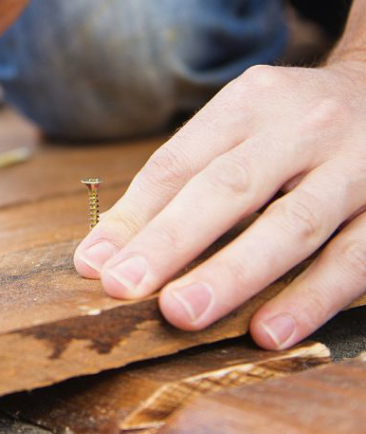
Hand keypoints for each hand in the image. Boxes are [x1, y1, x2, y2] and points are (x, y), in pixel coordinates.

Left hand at [73, 59, 365, 348]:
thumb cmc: (296, 125)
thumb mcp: (242, 127)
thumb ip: (179, 183)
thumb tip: (101, 253)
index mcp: (251, 102)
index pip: (181, 161)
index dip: (134, 215)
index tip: (94, 264)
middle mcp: (303, 128)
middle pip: (228, 187)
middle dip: (172, 241)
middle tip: (124, 287)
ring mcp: (356, 167)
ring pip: (291, 225)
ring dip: (233, 273)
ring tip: (181, 313)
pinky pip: (354, 259)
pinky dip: (310, 298)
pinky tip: (268, 331)